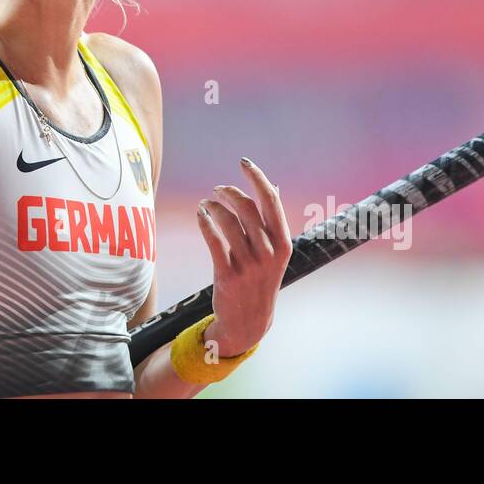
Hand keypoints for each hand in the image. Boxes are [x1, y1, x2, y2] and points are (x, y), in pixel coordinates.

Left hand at [197, 157, 291, 355]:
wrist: (249, 321)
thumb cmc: (261, 279)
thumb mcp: (275, 253)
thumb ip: (273, 221)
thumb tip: (273, 186)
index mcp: (283, 243)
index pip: (270, 200)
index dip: (256, 177)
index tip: (243, 162)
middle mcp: (268, 252)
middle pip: (246, 207)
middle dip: (229, 192)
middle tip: (218, 189)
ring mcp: (248, 265)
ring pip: (227, 221)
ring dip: (213, 206)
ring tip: (206, 204)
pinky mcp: (227, 275)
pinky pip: (213, 240)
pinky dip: (204, 222)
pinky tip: (200, 215)